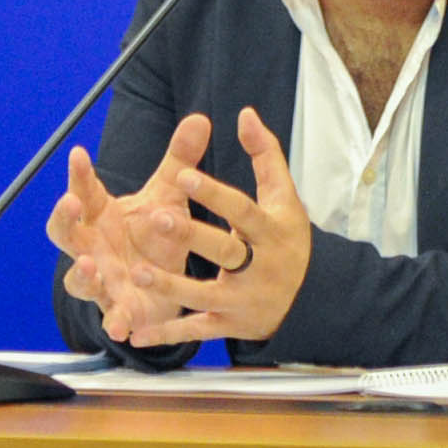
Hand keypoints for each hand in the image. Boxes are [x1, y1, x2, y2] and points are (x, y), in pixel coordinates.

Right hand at [50, 114, 250, 345]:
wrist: (165, 285)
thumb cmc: (156, 235)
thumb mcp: (170, 196)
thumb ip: (180, 161)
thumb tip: (200, 118)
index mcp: (102, 216)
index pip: (83, 191)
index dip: (79, 175)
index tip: (80, 153)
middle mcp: (94, 247)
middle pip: (65, 234)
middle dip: (63, 219)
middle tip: (69, 204)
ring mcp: (103, 281)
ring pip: (79, 280)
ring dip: (81, 274)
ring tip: (89, 265)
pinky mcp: (120, 311)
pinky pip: (111, 318)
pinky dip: (114, 322)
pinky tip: (121, 325)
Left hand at [117, 107, 312, 348]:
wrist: (311, 297)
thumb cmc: (287, 236)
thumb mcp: (283, 196)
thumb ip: (264, 154)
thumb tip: (245, 113)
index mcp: (271, 231)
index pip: (241, 209)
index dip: (213, 193)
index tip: (182, 174)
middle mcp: (259, 268)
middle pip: (223, 251)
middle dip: (189, 235)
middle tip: (154, 216)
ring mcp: (243, 301)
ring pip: (204, 295)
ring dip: (169, 287)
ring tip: (136, 272)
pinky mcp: (230, 326)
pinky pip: (196, 331)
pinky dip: (167, 334)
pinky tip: (137, 333)